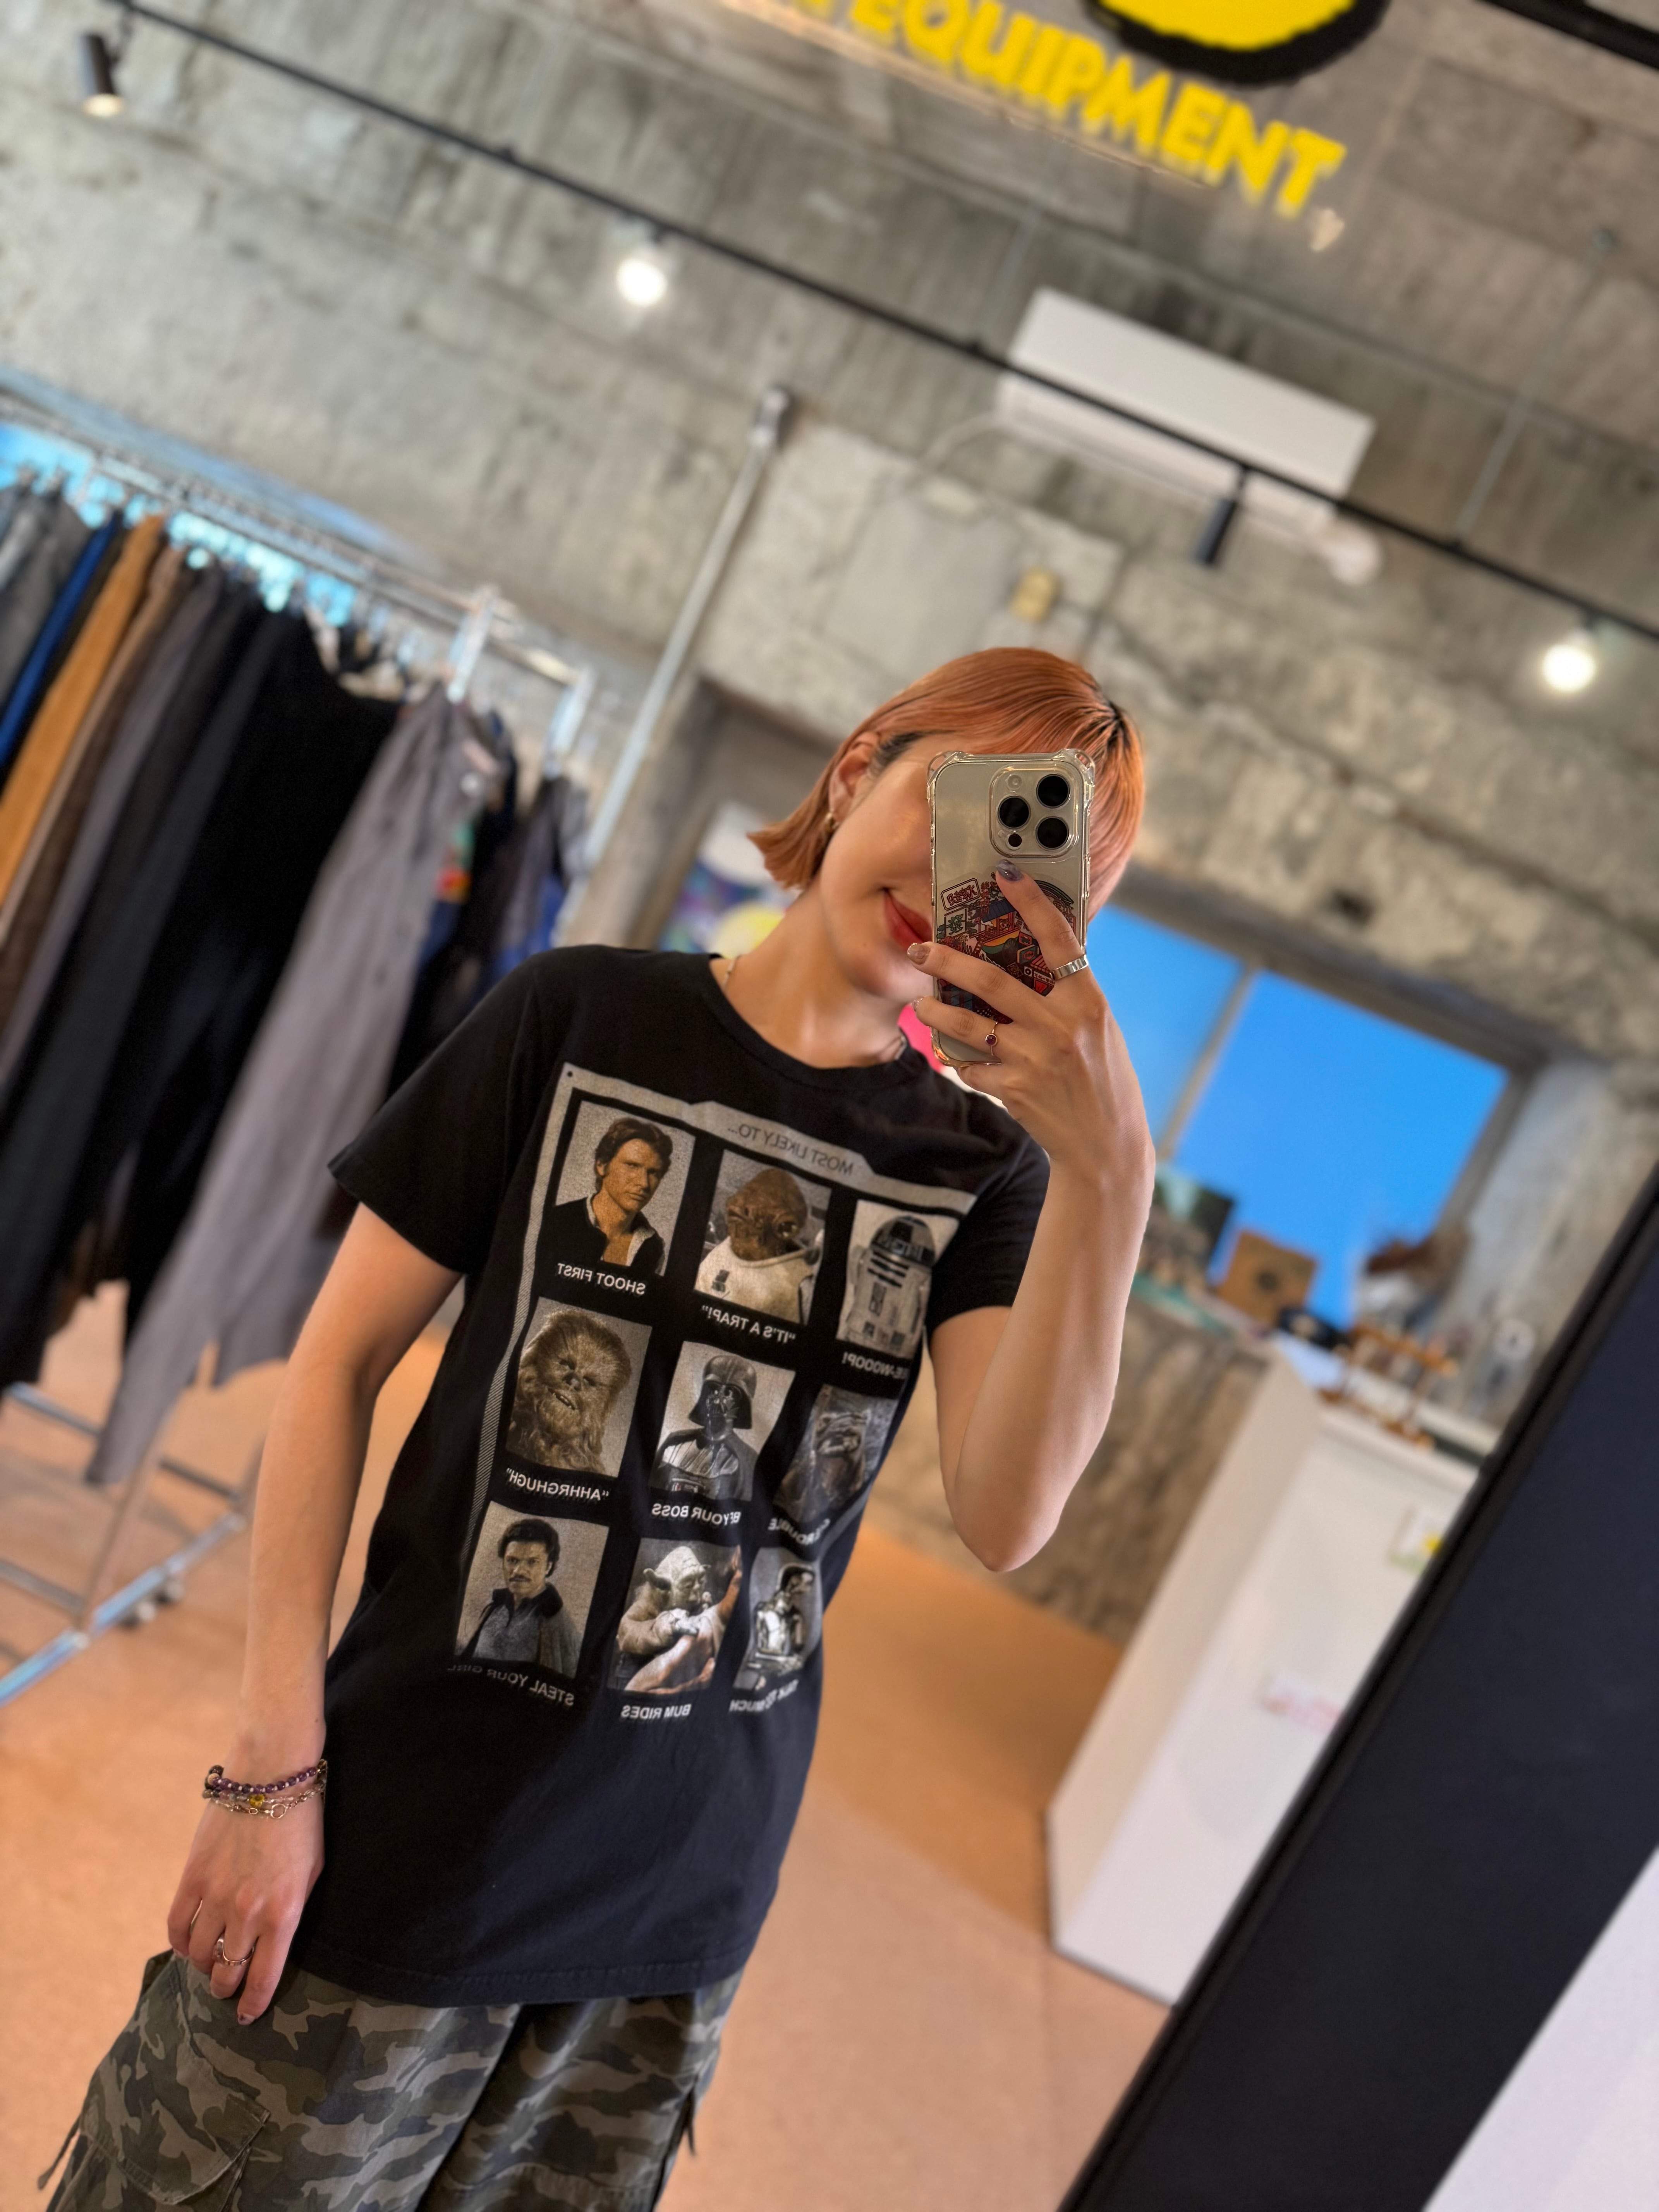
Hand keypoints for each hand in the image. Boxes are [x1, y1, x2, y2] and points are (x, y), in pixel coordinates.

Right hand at [166, 1780, 323, 2024]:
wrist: (272, 1773)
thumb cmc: (302, 1821)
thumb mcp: (313, 1870)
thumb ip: (293, 1909)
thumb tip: (275, 1942)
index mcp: (284, 1912)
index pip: (263, 1977)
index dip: (253, 2004)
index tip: (247, 2017)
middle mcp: (249, 1910)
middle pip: (227, 1971)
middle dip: (226, 1987)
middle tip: (226, 1988)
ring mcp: (217, 1895)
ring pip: (200, 1954)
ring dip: (204, 1967)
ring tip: (209, 1965)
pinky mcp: (192, 1876)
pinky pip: (177, 1926)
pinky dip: (181, 1943)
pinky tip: (188, 1946)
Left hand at [907, 866, 1154, 1200]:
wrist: (1107, 1147)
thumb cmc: (1103, 1080)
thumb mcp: (1099, 1029)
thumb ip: (1068, 997)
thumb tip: (1031, 959)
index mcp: (1088, 1002)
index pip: (1059, 939)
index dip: (1031, 903)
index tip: (1005, 873)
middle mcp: (1061, 1027)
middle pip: (992, 981)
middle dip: (948, 961)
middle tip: (920, 949)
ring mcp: (1035, 1059)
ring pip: (968, 1026)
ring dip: (936, 1013)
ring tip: (920, 1004)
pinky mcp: (1015, 1090)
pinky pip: (972, 1066)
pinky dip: (958, 1059)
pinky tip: (951, 1054)